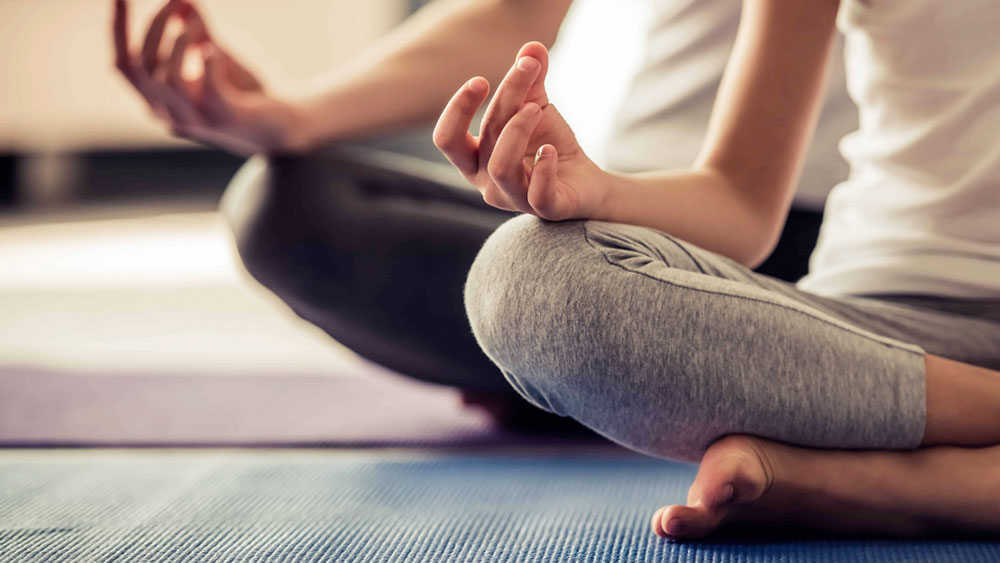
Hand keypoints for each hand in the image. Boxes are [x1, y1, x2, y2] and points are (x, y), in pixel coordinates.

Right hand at [113, 0, 305, 153]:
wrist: (283, 129)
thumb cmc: (246, 95)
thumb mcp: (216, 57)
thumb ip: (197, 32)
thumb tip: (181, 0)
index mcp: (160, 102)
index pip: (124, 66)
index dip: (118, 30)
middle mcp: (170, 115)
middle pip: (142, 67)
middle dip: (155, 27)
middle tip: (175, 2)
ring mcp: (197, 121)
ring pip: (166, 78)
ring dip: (179, 42)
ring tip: (198, 25)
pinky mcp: (225, 119)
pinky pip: (207, 88)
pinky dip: (207, 62)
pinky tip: (213, 50)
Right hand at [433, 42, 612, 220]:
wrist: (585, 182)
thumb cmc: (548, 145)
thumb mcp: (536, 107)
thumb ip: (530, 79)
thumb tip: (532, 46)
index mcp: (475, 160)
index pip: (447, 139)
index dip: (458, 109)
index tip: (482, 80)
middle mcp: (487, 183)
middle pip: (482, 140)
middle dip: (503, 102)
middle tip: (524, 71)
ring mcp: (514, 199)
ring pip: (501, 167)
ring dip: (519, 129)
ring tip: (538, 109)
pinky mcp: (545, 209)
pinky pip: (538, 193)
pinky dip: (544, 167)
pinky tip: (551, 150)